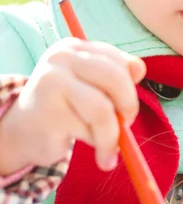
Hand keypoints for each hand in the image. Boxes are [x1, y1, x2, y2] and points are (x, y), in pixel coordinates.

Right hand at [0, 38, 145, 174]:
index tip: (125, 106)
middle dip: (129, 107)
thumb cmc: (64, 109)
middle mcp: (61, 58)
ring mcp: (53, 83)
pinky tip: (97, 154)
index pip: (122, 62)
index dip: (131, 88)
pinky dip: (100, 147)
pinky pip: (90, 131)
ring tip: (110, 151)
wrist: (22, 133)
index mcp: (75, 48)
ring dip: (113, 136)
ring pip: (103, 109)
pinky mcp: (49, 112)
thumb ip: (115, 77)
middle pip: (116, 78)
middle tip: (126, 126)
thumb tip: (139, 69)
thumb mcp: (90, 87)